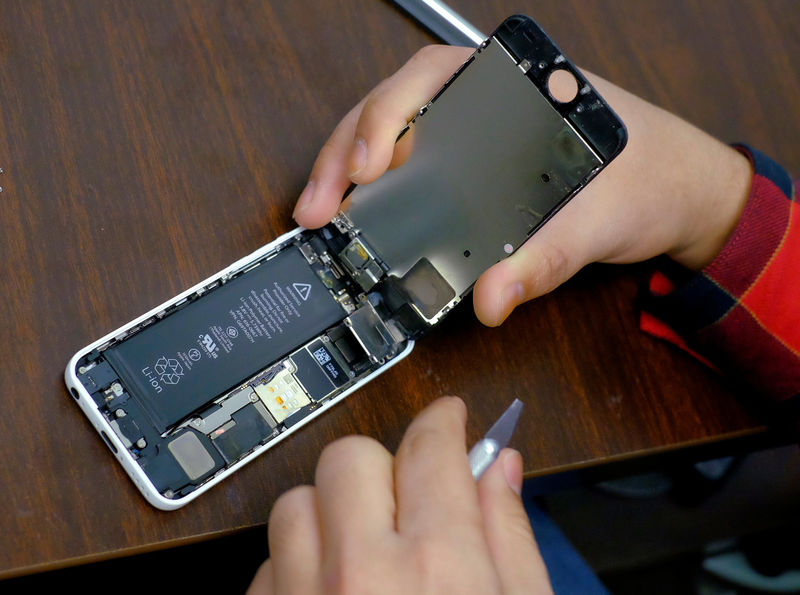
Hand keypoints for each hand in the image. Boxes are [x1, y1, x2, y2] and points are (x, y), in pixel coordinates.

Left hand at [247, 397, 551, 593]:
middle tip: (406, 498)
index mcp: (438, 568)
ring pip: (297, 502)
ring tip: (362, 550)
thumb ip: (511, 540)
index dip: (444, 421)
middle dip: (382, 465)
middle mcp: (361, 575)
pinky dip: (299, 565)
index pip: (432, 448)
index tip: (448, 418)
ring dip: (330, 513)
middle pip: (350, 457)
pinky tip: (331, 592)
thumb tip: (499, 471)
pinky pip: (266, 563)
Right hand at [292, 45, 751, 325]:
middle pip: (395, 108)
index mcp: (518, 84)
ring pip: (395, 137)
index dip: (384, 115)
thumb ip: (548, 257)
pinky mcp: (474, 168)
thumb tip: (491, 298)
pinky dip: (381, 194)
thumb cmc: (654, 176)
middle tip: (319, 208)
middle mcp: (488, 100)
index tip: (366, 165)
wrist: (682, 191)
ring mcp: (476, 132)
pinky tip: (363, 220)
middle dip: (345, 154)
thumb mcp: (603, 216)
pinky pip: (414, 169)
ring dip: (350, 174)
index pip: (430, 77)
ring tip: (324, 217)